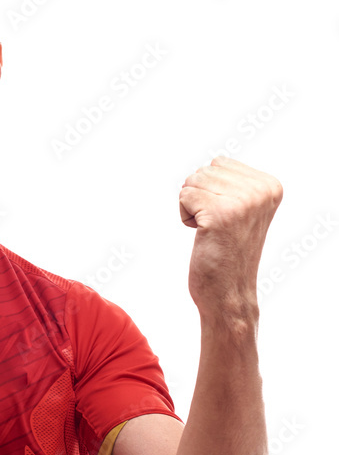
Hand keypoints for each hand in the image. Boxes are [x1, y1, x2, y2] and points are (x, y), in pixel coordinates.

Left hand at [179, 156, 281, 318]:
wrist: (228, 292)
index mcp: (270, 186)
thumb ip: (234, 183)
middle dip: (199, 197)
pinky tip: (203, 235)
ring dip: (191, 208)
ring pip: (191, 182)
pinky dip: (185, 216)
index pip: (219, 163)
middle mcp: (261, 191)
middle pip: (203, 171)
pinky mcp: (220, 214)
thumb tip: (213, 162)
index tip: (227, 217)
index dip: (212, 190)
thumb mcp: (242, 210)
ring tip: (211, 231)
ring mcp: (243, 202)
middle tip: (216, 226)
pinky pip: (184, 197)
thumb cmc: (228, 252)